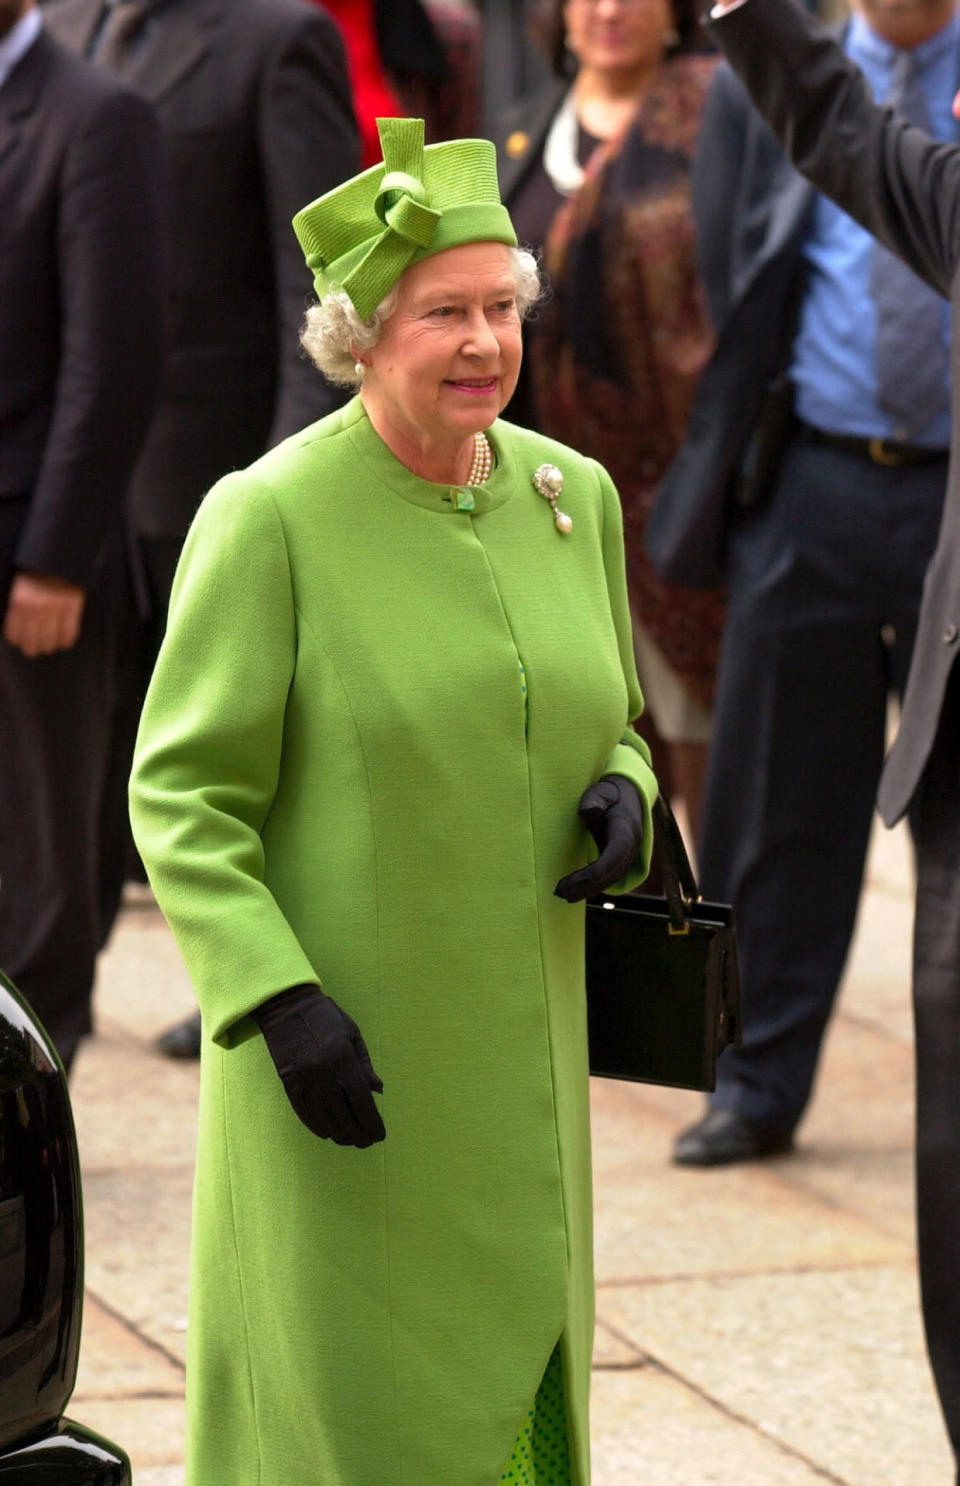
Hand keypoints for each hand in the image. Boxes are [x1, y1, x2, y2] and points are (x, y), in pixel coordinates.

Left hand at [3, 573, 85, 656]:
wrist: (60, 557)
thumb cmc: (36, 572)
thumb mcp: (18, 587)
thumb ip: (16, 607)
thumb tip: (16, 629)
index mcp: (19, 603)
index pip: (13, 635)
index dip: (16, 640)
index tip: (20, 640)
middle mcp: (36, 609)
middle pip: (31, 644)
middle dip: (32, 648)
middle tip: (34, 647)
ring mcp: (55, 610)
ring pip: (50, 643)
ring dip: (49, 647)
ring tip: (49, 645)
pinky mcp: (72, 609)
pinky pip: (69, 634)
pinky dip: (66, 641)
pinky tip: (63, 640)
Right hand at [254, 983, 384, 1148]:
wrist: (287, 1006)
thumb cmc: (325, 1017)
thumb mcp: (352, 1034)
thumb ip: (365, 1065)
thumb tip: (378, 1091)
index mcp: (342, 1059)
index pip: (362, 1102)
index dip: (372, 1123)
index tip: (380, 1134)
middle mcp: (323, 1075)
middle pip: (344, 1117)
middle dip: (359, 1134)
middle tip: (368, 1141)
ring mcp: (304, 1081)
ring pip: (325, 1121)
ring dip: (340, 1135)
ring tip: (351, 1140)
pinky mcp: (289, 1084)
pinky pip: (305, 1114)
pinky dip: (318, 1127)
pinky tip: (329, 1133)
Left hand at [554, 775, 645, 901]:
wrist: (629, 796)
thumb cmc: (610, 794)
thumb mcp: (603, 791)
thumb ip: (596, 799)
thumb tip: (588, 810)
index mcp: (627, 831)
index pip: (613, 858)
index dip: (593, 873)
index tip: (569, 882)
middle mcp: (631, 848)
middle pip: (610, 874)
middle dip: (586, 886)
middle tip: (560, 892)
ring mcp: (627, 857)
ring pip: (609, 880)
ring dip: (586, 890)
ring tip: (562, 894)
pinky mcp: (619, 862)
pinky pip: (607, 878)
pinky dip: (590, 887)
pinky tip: (570, 890)